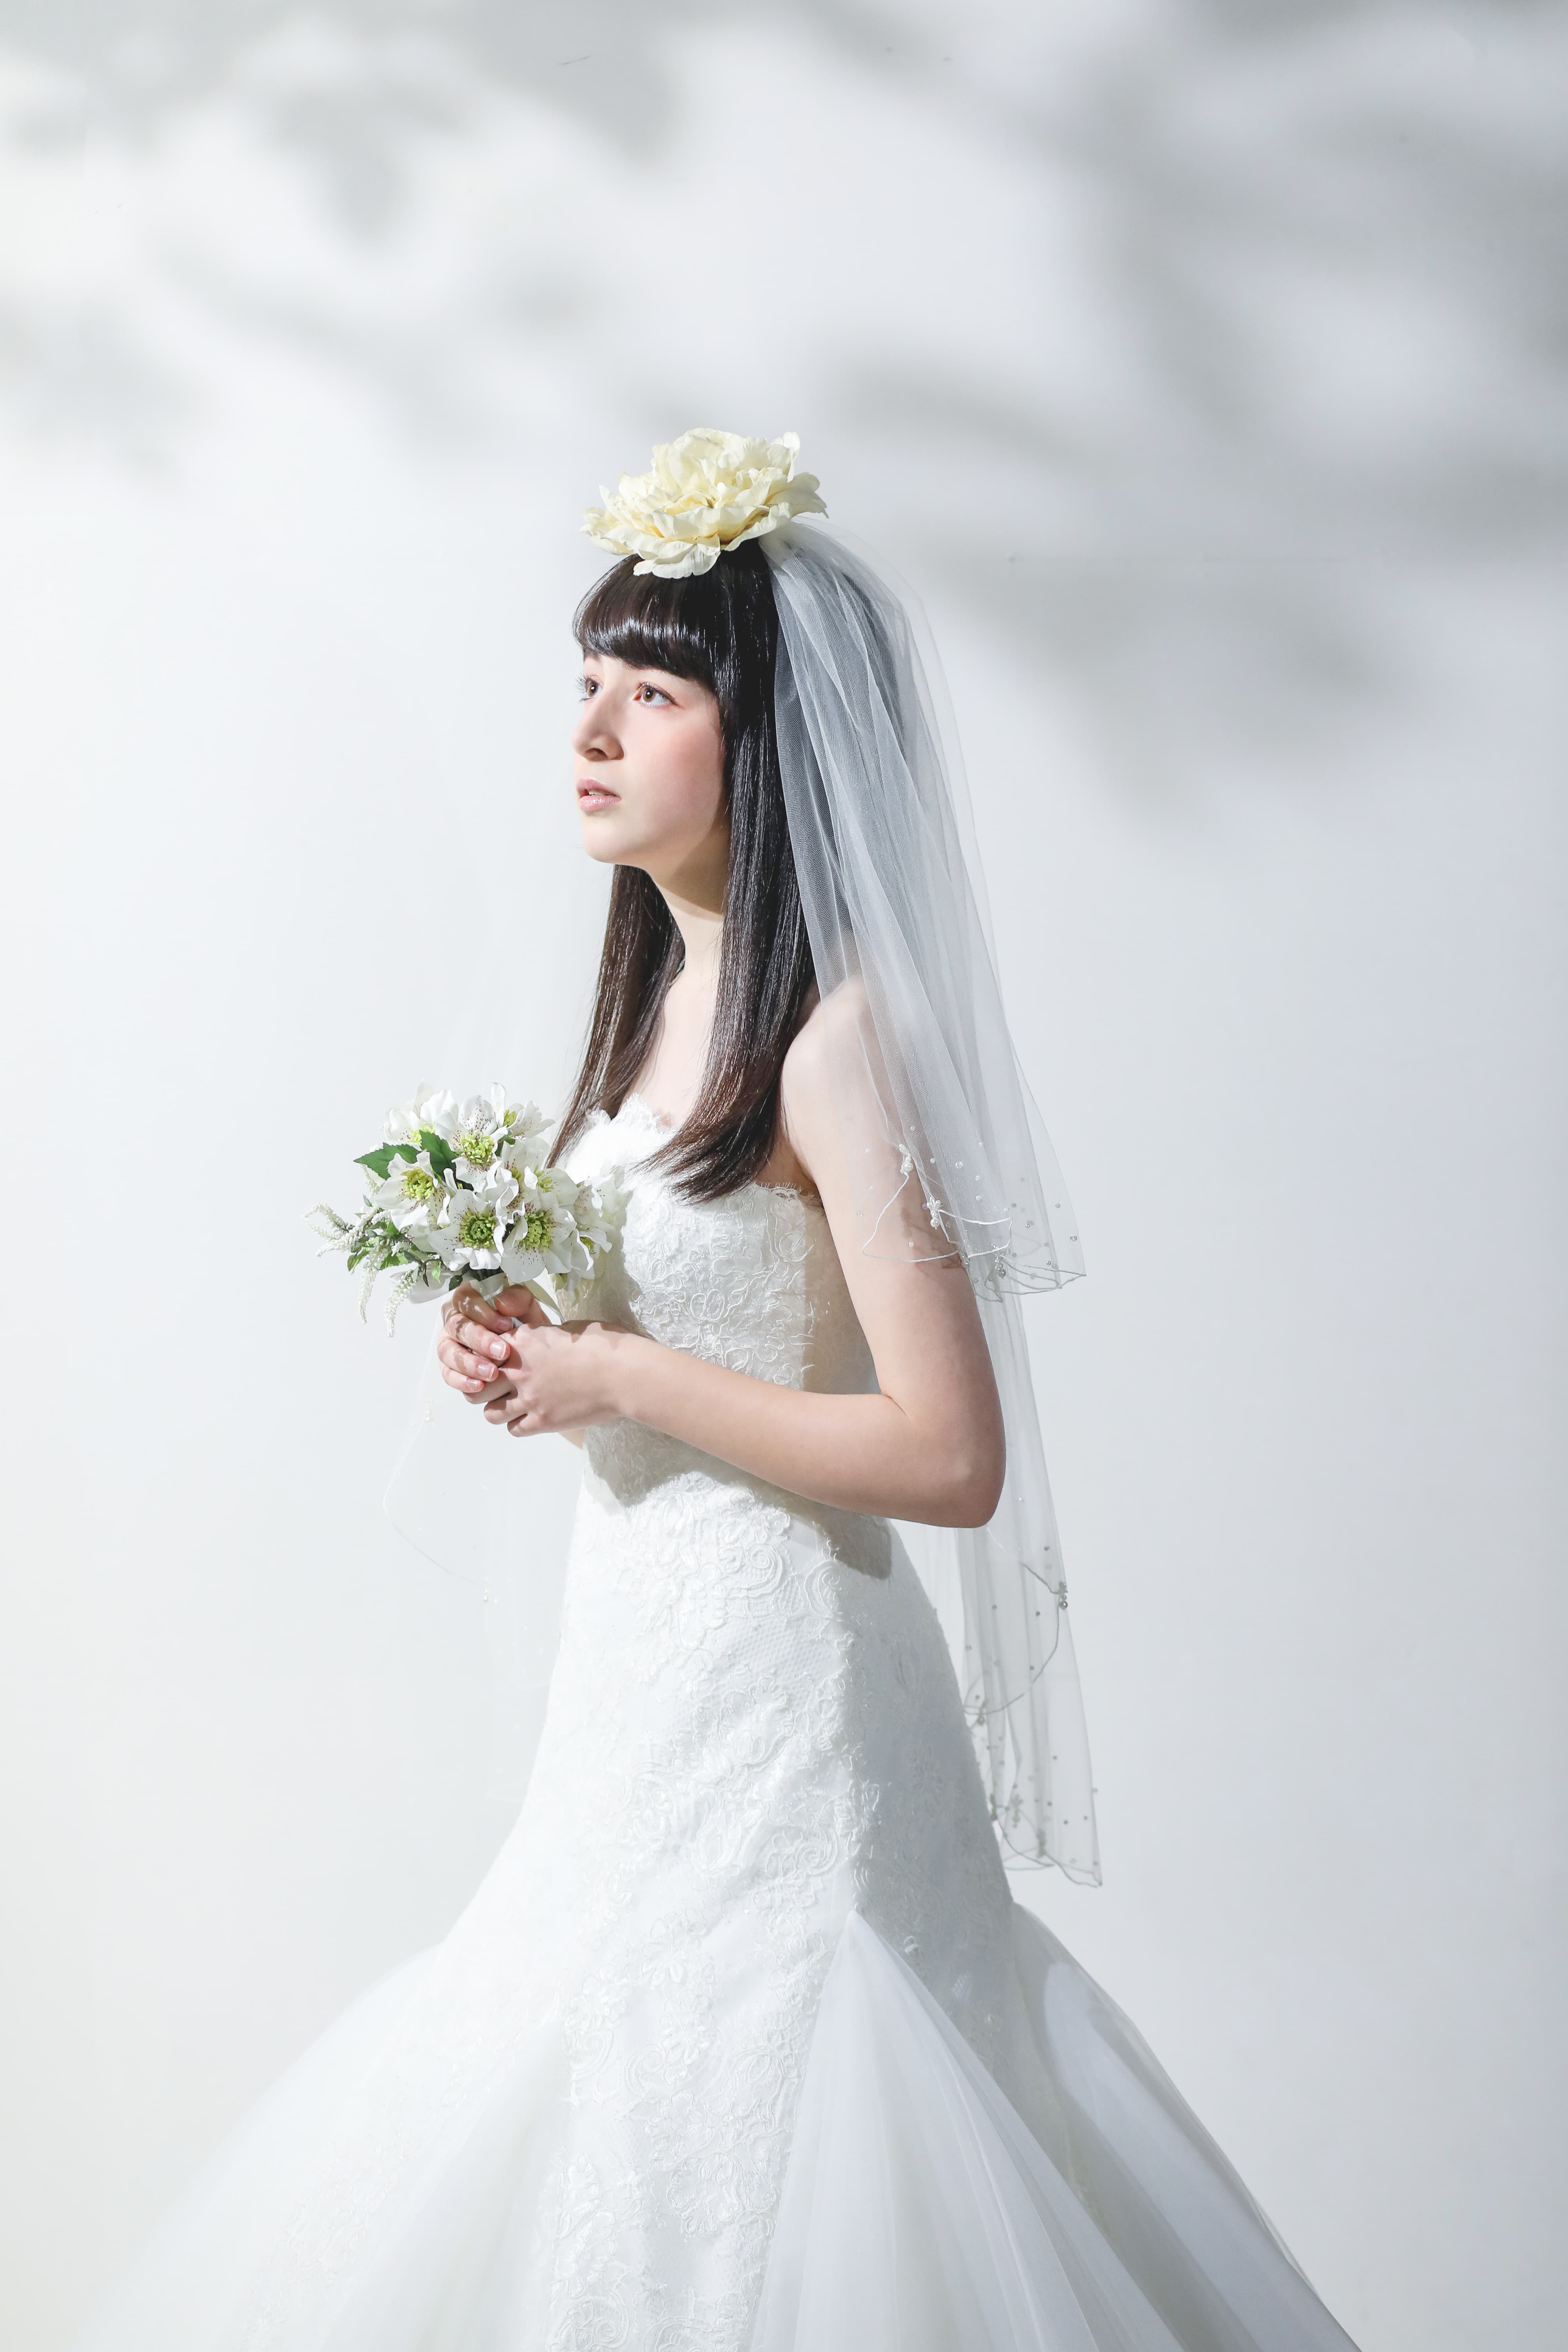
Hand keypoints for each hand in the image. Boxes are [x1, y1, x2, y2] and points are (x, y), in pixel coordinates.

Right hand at [436, 1284, 548, 1402]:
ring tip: (492, 1374)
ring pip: (447, 1351)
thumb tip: (501, 1303)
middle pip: (456, 1327)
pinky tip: (479, 1386)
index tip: (507, 1325)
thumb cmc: (524, 1327)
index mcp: (468, 1300)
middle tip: (503, 1352)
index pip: (465, 1300)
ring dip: (469, 1363)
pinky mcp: (449, 1367)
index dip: (483, 1313)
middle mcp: (454, 1320)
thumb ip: (519, 1300)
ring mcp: (448, 1344)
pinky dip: (461, 1381)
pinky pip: (448, 1374)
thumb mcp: (528, 1311)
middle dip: (479, 1340)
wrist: (530, 1353)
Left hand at [482, 1318, 631, 1438]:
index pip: (484, 1350)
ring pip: (491, 1412)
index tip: (498, 1361)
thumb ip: (541, 1337)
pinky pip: (513, 1430)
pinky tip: (531, 1418)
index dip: (488, 1357)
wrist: (624, 1373)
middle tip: (496, 1389)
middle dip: (483, 1387)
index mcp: (523, 1342)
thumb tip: (536, 1343)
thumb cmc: (603, 1345)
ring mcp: (529, 1398)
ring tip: (513, 1406)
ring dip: (499, 1409)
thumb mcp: (566, 1329)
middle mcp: (518, 1370)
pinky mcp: (542, 1421)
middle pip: (477, 1385)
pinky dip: (518, 1425)